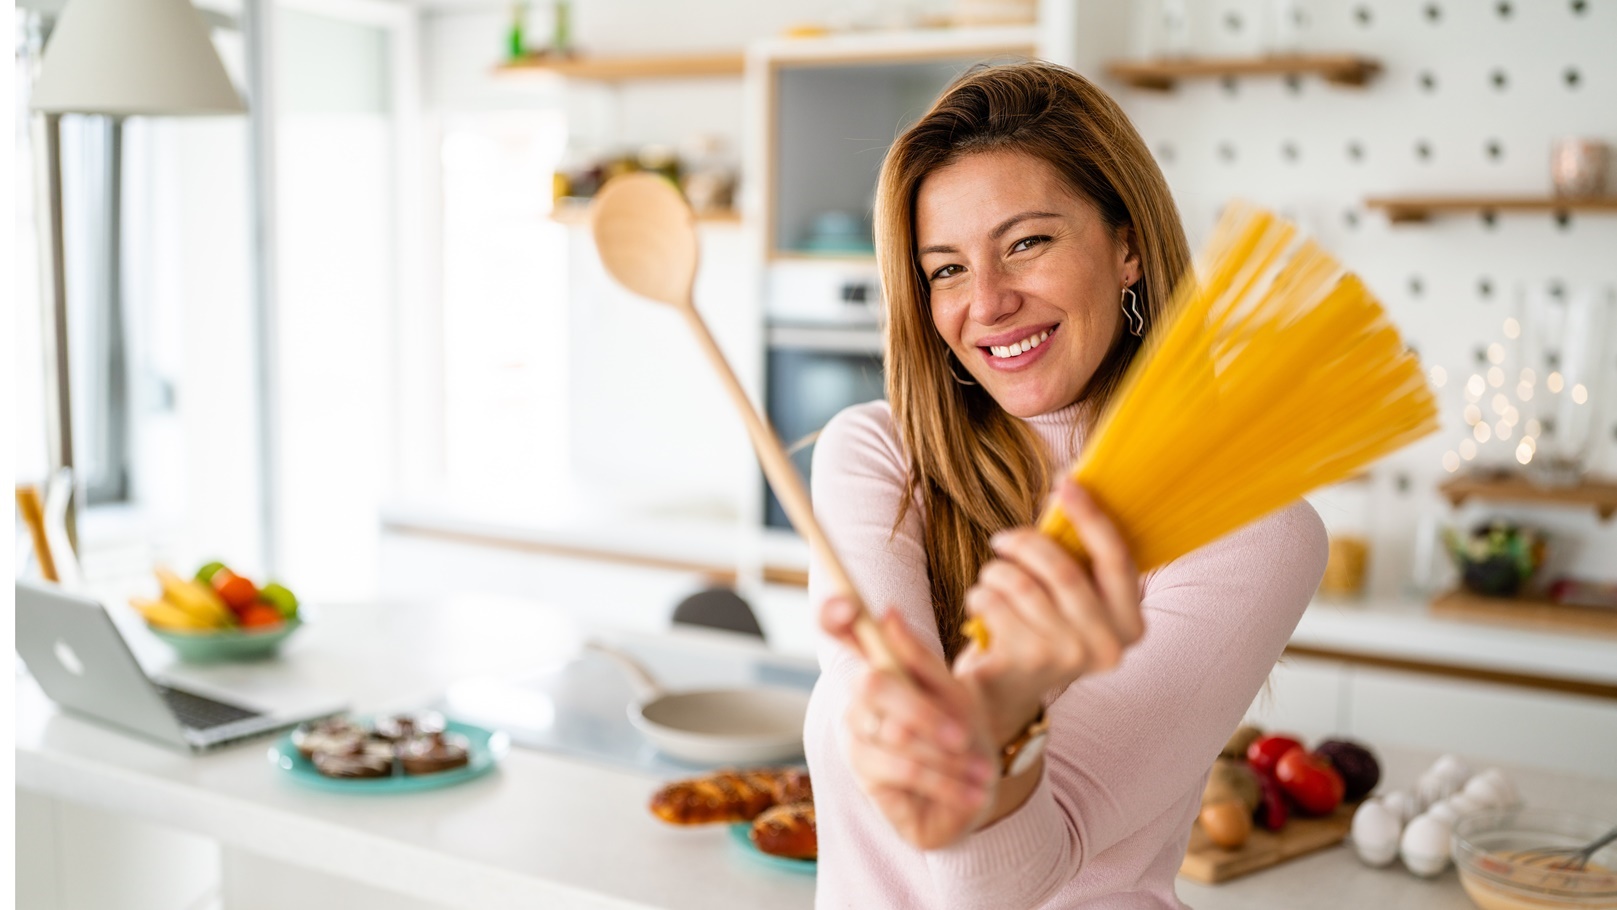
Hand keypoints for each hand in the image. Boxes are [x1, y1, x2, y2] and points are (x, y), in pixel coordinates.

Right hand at [820, 599, 997, 848]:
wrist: (974, 796)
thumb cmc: (964, 738)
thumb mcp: (957, 696)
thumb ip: (921, 660)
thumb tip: (887, 611)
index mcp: (879, 668)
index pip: (840, 631)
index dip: (836, 614)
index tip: (849, 606)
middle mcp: (858, 698)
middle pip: (873, 684)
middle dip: (922, 711)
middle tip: (964, 735)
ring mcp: (856, 737)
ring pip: (893, 733)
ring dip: (945, 756)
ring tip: (983, 772)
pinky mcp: (865, 777)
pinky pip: (903, 770)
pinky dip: (945, 782)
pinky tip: (974, 794)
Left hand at [953, 478, 1144, 745]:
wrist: (1004, 695)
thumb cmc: (1040, 628)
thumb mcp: (1071, 597)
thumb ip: (1079, 555)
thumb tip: (1068, 488)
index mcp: (1131, 625)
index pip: (1117, 560)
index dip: (1090, 517)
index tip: (1066, 483)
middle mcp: (1109, 647)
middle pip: (1064, 570)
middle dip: (1026, 542)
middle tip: (1003, 538)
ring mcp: (1068, 659)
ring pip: (1022, 584)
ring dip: (997, 570)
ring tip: (992, 576)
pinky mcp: (1025, 663)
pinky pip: (994, 603)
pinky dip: (979, 593)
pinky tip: (981, 603)